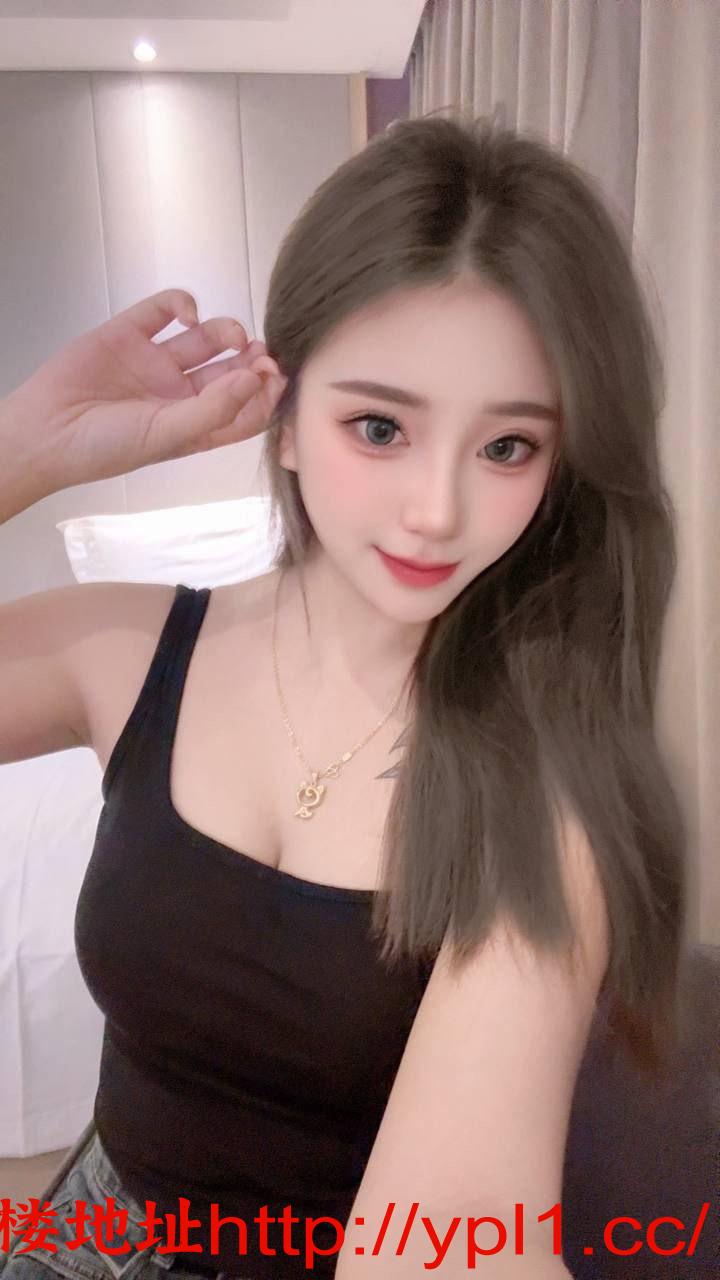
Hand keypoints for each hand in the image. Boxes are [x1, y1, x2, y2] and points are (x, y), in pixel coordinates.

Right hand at [3, 287, 287, 500]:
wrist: (46, 431)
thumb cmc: (107, 447)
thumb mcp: (168, 436)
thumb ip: (213, 409)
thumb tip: (254, 380)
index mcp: (195, 425)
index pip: (244, 410)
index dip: (265, 394)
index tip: (276, 378)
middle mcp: (180, 393)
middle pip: (231, 371)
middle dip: (252, 360)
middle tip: (263, 353)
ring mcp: (156, 362)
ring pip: (206, 339)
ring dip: (226, 332)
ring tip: (232, 336)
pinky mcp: (131, 333)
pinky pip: (164, 310)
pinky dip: (182, 304)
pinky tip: (188, 314)